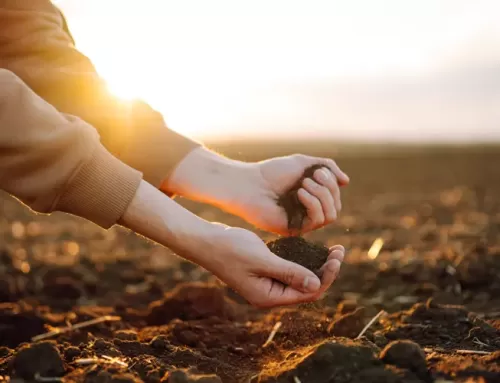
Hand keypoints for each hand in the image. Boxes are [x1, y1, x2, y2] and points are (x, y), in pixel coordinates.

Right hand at [120, 181, 344, 307]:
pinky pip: (289, 268)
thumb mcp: (262, 260)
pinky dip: (302, 259)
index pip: (307, 293)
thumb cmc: (230, 249)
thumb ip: (289, 272)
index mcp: (268, 296)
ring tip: (332, 248)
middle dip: (325, 270)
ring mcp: (266, 282)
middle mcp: (269, 293)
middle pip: (306, 287)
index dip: (326, 277)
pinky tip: (312, 247)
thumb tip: (316, 284)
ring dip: (316, 264)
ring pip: (299, 277)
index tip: (337, 257)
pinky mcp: (263, 270)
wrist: (205, 240)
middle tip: (339, 250)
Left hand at [239, 154, 349, 234]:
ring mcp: (302, 222)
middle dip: (328, 188)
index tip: (317, 170)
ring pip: (331, 215)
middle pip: (336, 206)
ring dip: (322, 196)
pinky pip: (317, 221)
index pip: (335, 196)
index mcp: (311, 197)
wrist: (249, 183)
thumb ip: (327, 167)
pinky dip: (313, 204)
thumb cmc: (272, 172)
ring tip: (303, 184)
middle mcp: (308, 211)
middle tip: (311, 176)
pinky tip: (300, 193)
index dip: (332, 182)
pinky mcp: (294, 230)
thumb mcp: (304, 163)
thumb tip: (346, 182)